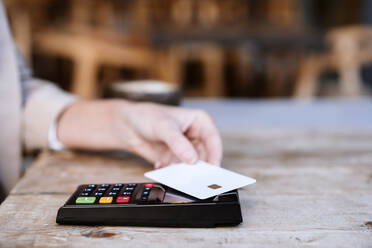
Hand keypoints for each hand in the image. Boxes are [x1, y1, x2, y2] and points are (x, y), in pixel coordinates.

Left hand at [57, 100, 221, 167]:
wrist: (129, 126)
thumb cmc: (148, 117)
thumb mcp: (164, 127)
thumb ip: (178, 144)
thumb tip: (192, 159)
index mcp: (200, 122)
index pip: (213, 139)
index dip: (215, 153)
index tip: (212, 167)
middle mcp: (196, 136)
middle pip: (206, 155)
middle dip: (200, 167)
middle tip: (197, 176)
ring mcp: (187, 150)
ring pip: (194, 166)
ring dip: (185, 172)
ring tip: (175, 172)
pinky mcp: (176, 160)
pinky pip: (180, 171)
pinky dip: (172, 172)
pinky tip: (160, 164)